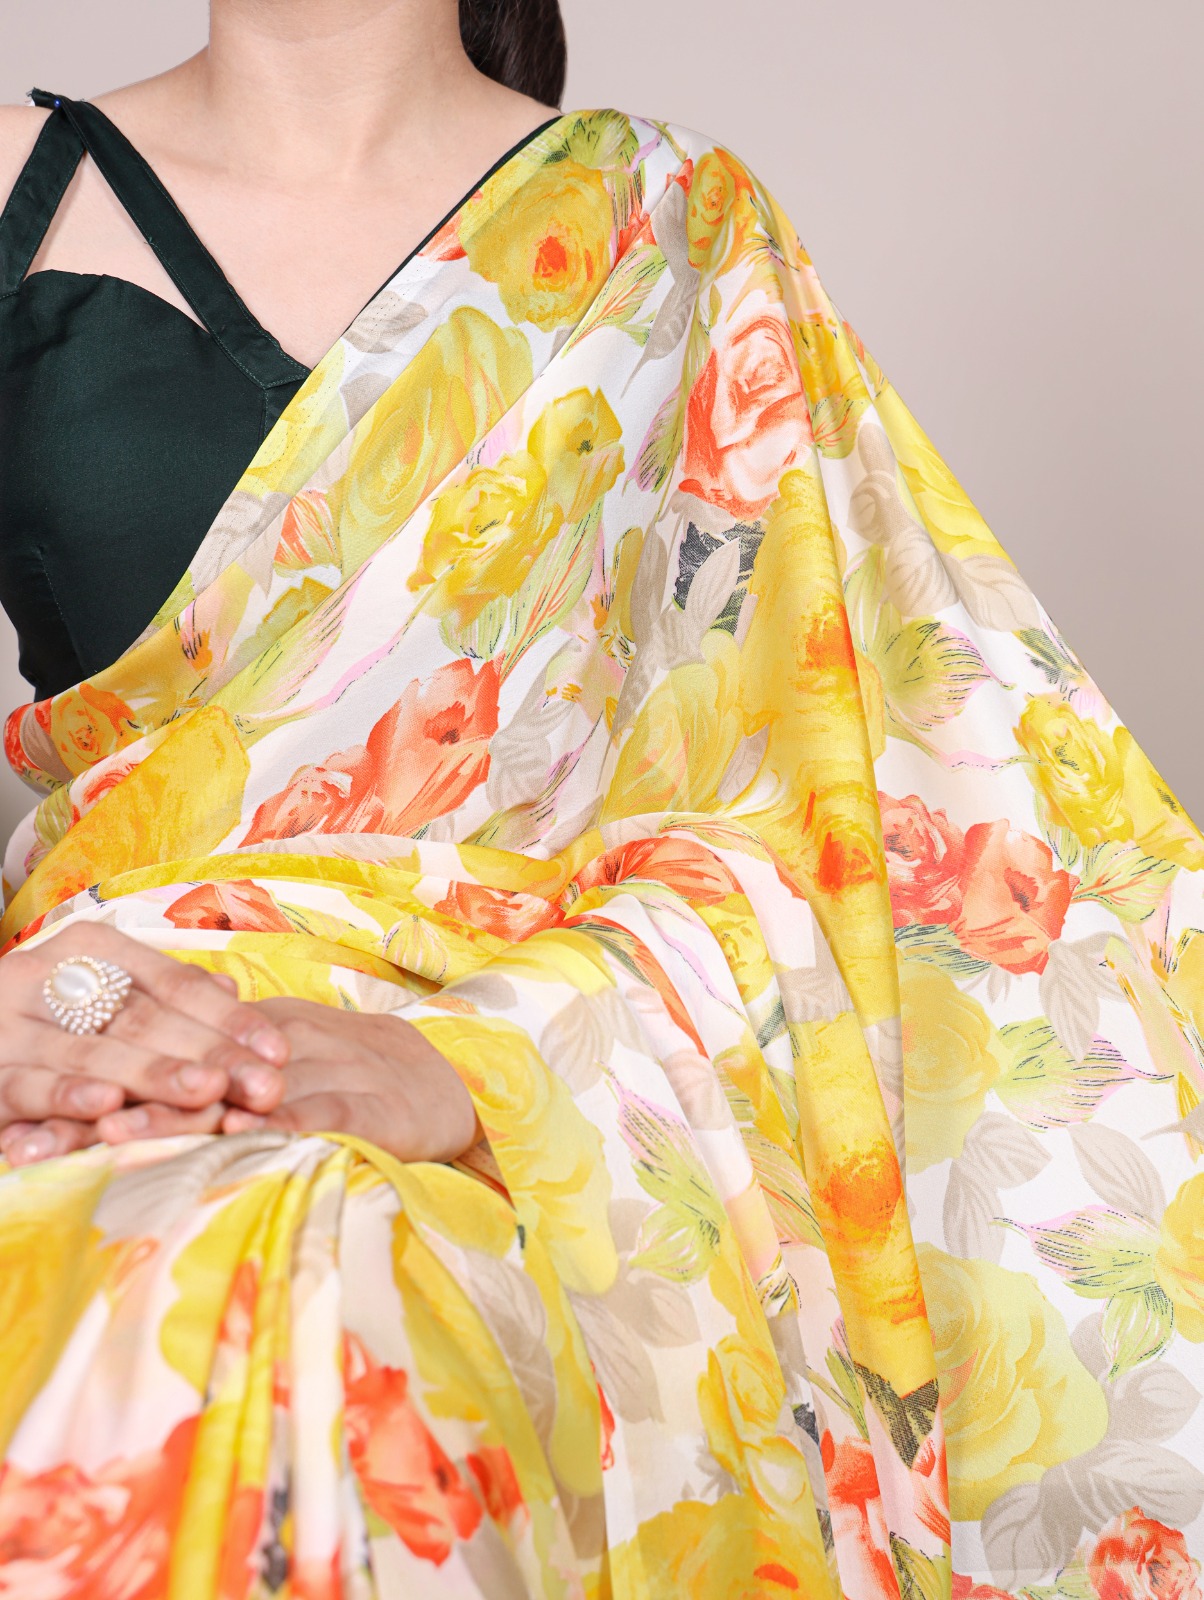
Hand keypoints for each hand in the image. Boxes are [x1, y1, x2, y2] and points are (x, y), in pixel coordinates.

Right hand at [0, 923, 289, 1165]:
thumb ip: (166, 996)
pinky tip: (107, 1106)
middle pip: (143, 1019)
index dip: (229, 1018)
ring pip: (94, 1053)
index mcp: (88, 948)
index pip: (173, 983)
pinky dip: (68, 1098)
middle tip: (263, 1086)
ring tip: (208, 1090)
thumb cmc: (52, 1023)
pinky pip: (31, 1088)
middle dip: (210, 1054)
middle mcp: (46, 977)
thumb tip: (231, 991)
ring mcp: (10, 1027)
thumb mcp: (108, 998)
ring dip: (154, 1076)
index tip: (279, 1051)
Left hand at [21, 999, 482, 1166]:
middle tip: (53, 1127)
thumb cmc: (357, 1088)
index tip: (42, 1112)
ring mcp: (324, 1080)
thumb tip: (127, 1107)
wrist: (454, 1086)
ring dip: (179, 1119)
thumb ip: (224, 1078)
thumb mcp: (287, 1075)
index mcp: (257, 1040)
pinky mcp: (370, 1112)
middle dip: (120, 1101)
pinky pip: (315, 1123)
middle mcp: (281, 1054)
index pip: (176, 1055)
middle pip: (192, 1075)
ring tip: (116, 1139)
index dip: (107, 1080)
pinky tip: (234, 1147)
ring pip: (239, 1098)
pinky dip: (275, 1134)